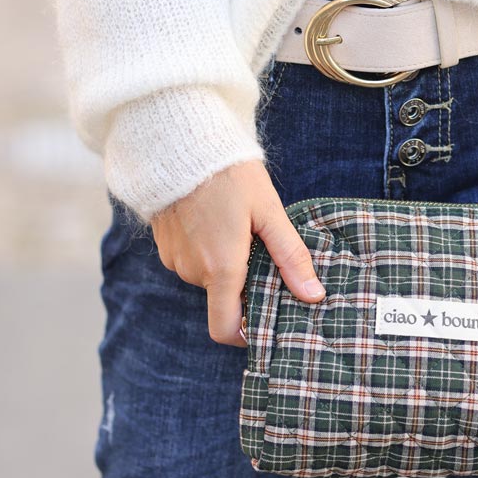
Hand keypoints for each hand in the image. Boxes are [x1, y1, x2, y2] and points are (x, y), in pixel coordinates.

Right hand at [150, 160, 325, 346]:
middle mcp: (193, 270)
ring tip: (239, 227)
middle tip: (261, 250)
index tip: (265, 321)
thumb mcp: (269, 212)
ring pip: (208, 276)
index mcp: (221, 268)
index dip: (246, 334)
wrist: (179, 143)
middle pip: (223, 297)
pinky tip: (217, 220)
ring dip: (225, 263)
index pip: (225, 328)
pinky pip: (191, 260)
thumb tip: (313, 295)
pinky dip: (207, 250)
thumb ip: (291, 256)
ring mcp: (175, 258)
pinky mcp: (164, 244)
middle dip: (244, 282)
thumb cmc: (230, 174)